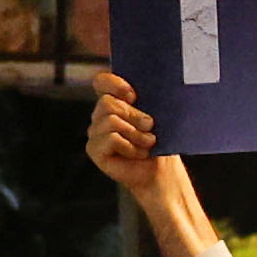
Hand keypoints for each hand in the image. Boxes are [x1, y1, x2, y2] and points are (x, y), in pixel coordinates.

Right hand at [86, 72, 227, 256]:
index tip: (133, 94)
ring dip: (135, 134)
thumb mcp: (158, 116)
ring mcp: (95, 133)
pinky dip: (129, 146)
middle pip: (107, 103)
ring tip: (147, 144)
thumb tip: (147, 87)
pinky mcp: (94, 150)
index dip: (114, 83)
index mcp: (115, 102)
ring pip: (110, 121)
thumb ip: (148, 99)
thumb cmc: (162, 144)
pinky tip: (137, 154)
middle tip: (151, 127)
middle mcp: (101, 116)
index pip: (101, 82)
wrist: (162, 173)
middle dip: (134, 115)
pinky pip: (109, 138)